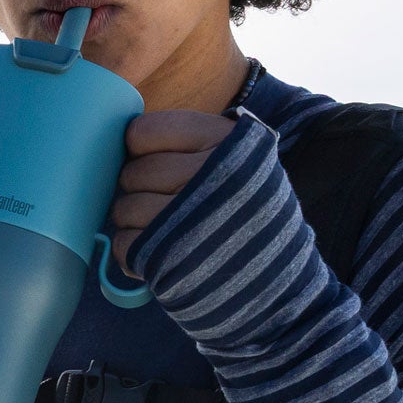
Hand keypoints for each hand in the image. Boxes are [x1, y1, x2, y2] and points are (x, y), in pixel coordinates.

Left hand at [108, 107, 236, 271]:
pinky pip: (124, 245)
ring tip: (160, 227)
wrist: (278, 269)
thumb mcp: (236, 154)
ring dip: (133, 221)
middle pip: (133, 173)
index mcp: (223, 140)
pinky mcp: (175, 259)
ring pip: (125, 209)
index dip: (140, 149)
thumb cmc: (244, 203)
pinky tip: (156, 249)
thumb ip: (189, 141)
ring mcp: (193, 220)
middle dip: (137, 188)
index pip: (143, 132)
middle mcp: (210, 175)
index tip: (152, 159)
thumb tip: (123, 139)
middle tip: (159, 198)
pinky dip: (131, 250)